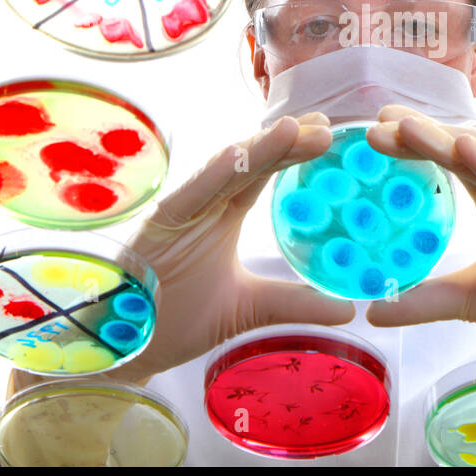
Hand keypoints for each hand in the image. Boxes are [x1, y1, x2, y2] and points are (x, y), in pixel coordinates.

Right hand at [6, 115, 354, 396]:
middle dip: (288, 141)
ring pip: (224, 169)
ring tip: (297, 129)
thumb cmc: (175, 320)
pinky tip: (242, 153)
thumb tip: (349, 307)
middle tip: (328, 126)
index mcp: (223, 215)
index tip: (331, 138)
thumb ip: (295, 303)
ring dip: (260, 148)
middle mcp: (204, 204)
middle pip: (251, 163)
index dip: (296, 153)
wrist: (125, 348)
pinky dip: (215, 172)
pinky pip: (190, 192)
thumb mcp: (249, 309)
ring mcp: (180, 210)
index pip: (265, 175)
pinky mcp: (158, 223)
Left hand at [363, 106, 475, 465]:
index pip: (451, 160)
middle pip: (462, 149)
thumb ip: (428, 299)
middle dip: (418, 132)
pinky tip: (461, 150)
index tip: (372, 135)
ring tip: (400, 125)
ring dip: (442, 139)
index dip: (413, 142)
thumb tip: (373, 309)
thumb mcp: (474, 301)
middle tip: (374, 122)